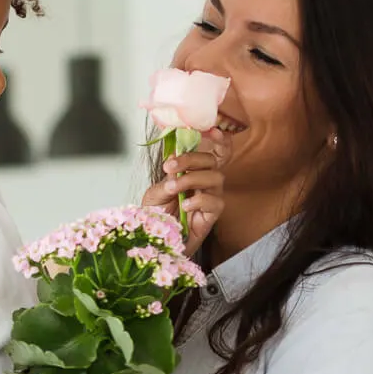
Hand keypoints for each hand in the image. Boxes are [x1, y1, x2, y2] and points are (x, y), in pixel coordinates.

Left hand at [142, 135, 226, 257]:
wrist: (156, 243)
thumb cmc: (157, 218)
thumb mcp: (155, 195)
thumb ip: (166, 180)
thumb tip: (174, 166)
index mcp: (191, 173)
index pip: (209, 153)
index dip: (217, 139)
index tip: (210, 129)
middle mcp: (204, 184)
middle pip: (211, 161)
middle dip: (191, 160)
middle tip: (169, 166)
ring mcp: (209, 199)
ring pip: (216, 178)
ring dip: (192, 179)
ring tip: (174, 188)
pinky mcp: (212, 217)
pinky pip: (216, 202)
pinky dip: (200, 200)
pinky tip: (185, 205)